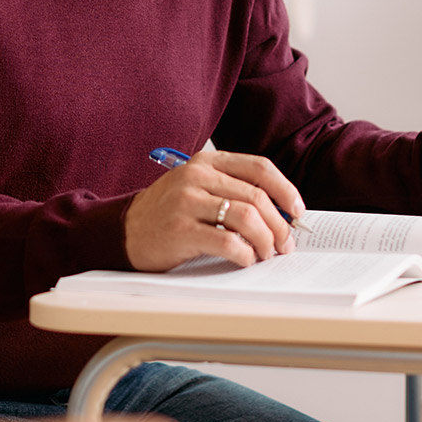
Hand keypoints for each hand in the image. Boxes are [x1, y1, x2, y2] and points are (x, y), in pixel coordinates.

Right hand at [125, 149, 305, 270]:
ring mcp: (187, 201)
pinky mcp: (179, 230)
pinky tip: (246, 260)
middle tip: (286, 244)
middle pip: (257, 196)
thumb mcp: (199, 187)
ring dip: (266, 241)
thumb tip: (282, 213)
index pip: (259, 168)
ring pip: (246, 218)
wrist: (123, 230)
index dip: (285, 190)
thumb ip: (233, 190)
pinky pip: (226, 242)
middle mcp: (198, 175)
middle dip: (280, 224)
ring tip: (267, 254)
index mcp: (208, 161)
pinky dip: (245, 254)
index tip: (298, 211)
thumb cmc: (169, 212)